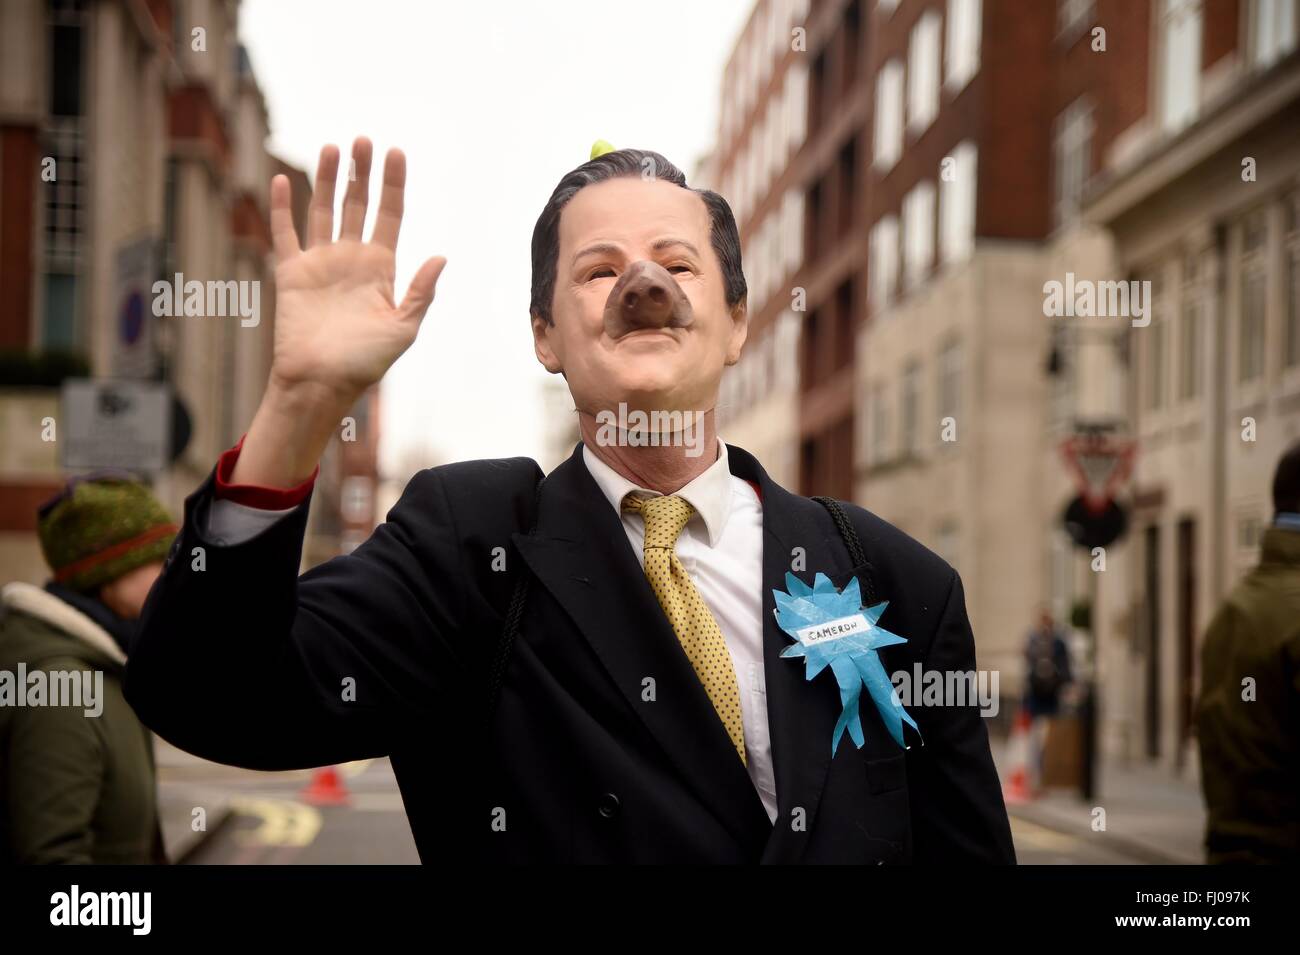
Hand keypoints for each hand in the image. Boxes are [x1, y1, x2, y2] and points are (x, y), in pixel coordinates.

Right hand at [268, 137, 445, 405]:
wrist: (322, 383)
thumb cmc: (365, 363)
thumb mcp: (403, 328)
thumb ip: (420, 292)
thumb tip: (440, 257)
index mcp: (381, 269)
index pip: (390, 215)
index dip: (393, 185)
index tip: (396, 153)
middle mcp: (351, 260)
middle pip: (357, 205)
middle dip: (361, 173)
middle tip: (364, 140)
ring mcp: (320, 264)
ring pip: (323, 210)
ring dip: (327, 179)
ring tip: (334, 148)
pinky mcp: (291, 274)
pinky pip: (285, 234)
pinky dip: (283, 208)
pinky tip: (282, 180)